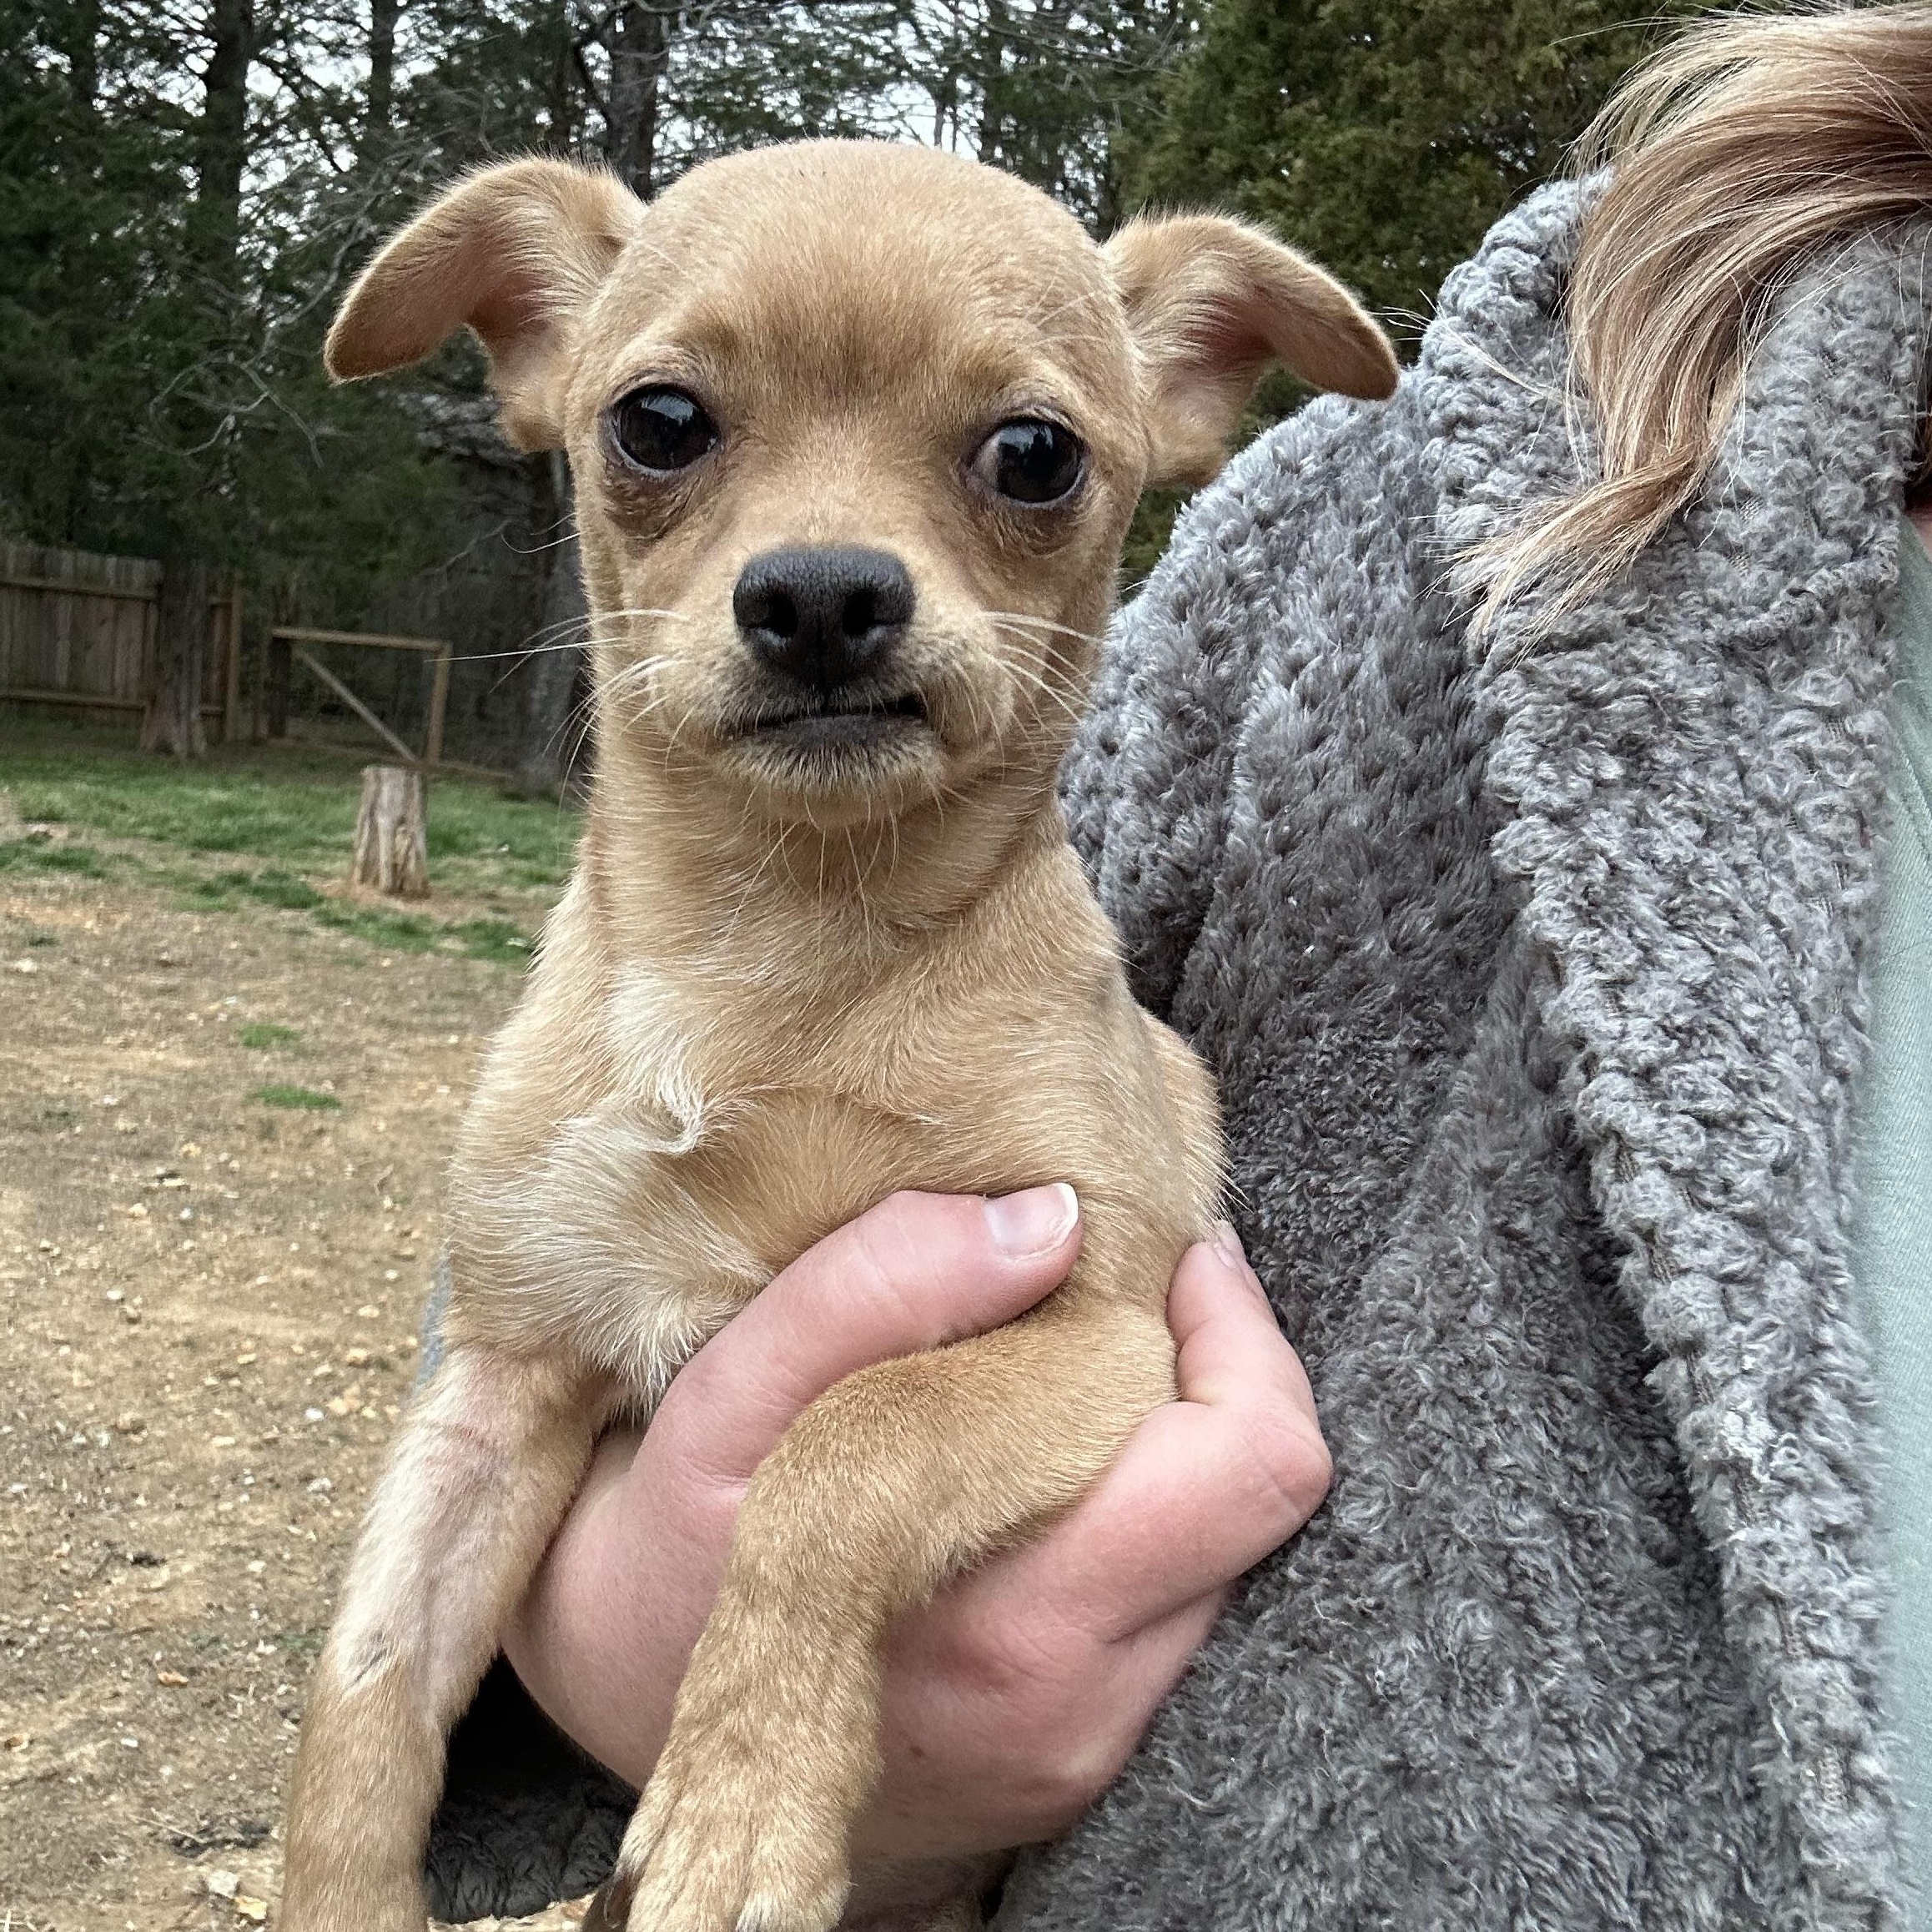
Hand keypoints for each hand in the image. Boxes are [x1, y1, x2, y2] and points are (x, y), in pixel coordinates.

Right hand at [501, 1188, 1328, 1863]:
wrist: (626, 1734)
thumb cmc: (671, 1561)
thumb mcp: (727, 1404)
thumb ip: (877, 1292)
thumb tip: (1049, 1221)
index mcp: (1019, 1615)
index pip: (1250, 1467)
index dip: (1239, 1333)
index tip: (1174, 1254)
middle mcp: (1079, 1700)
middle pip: (1262, 1504)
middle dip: (1218, 1372)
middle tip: (1131, 1293)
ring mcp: (1084, 1742)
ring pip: (1221, 1552)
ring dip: (1172, 1444)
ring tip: (1067, 1374)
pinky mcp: (1076, 1758)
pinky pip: (1170, 1604)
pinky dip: (1137, 1512)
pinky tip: (1042, 1466)